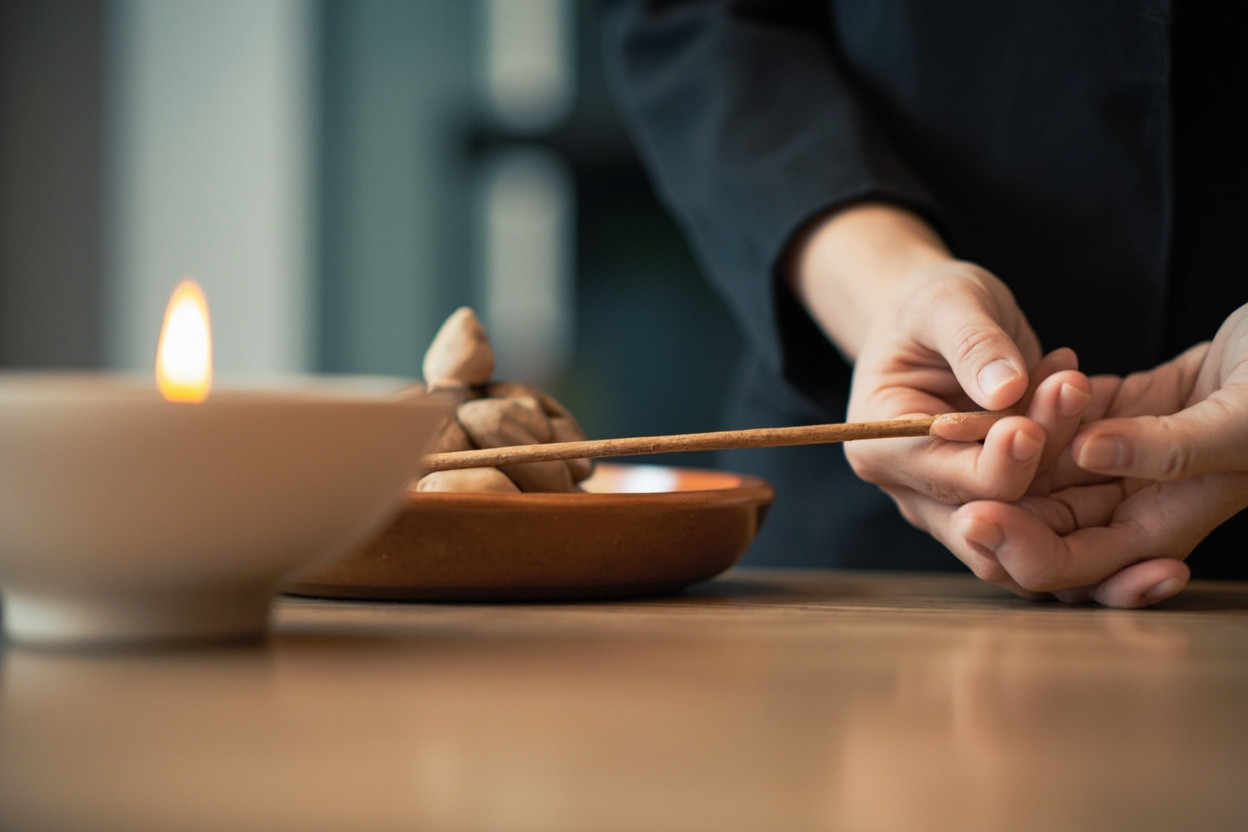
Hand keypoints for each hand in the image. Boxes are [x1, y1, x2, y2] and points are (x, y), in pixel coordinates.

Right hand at [787, 204, 1090, 595]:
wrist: (934, 321)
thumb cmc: (928, 306)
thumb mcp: (945, 302)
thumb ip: (973, 344)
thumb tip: (1006, 391)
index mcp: (881, 448)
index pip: (953, 480)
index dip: (1005, 457)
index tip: (1042, 412)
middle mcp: (911, 487)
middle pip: (994, 505)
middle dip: (1045, 449)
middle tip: (1073, 386)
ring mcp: (953, 496)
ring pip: (1029, 506)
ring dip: (1064, 448)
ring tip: (1070, 379)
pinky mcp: (995, 490)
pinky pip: (1048, 492)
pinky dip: (1070, 448)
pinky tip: (1068, 390)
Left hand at [953, 304, 1247, 606]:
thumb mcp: (1244, 416)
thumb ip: (1170, 446)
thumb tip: (1089, 454)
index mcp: (1165, 522)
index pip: (1071, 563)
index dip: (1018, 548)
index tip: (974, 516)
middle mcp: (1138, 501)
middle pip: (1039, 522)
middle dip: (990, 501)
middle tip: (942, 466)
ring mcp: (1127, 458)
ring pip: (1041, 469)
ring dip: (1002, 445)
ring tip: (953, 417)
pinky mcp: (1123, 414)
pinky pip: (1058, 419)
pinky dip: (1030, 403)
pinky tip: (1002, 380)